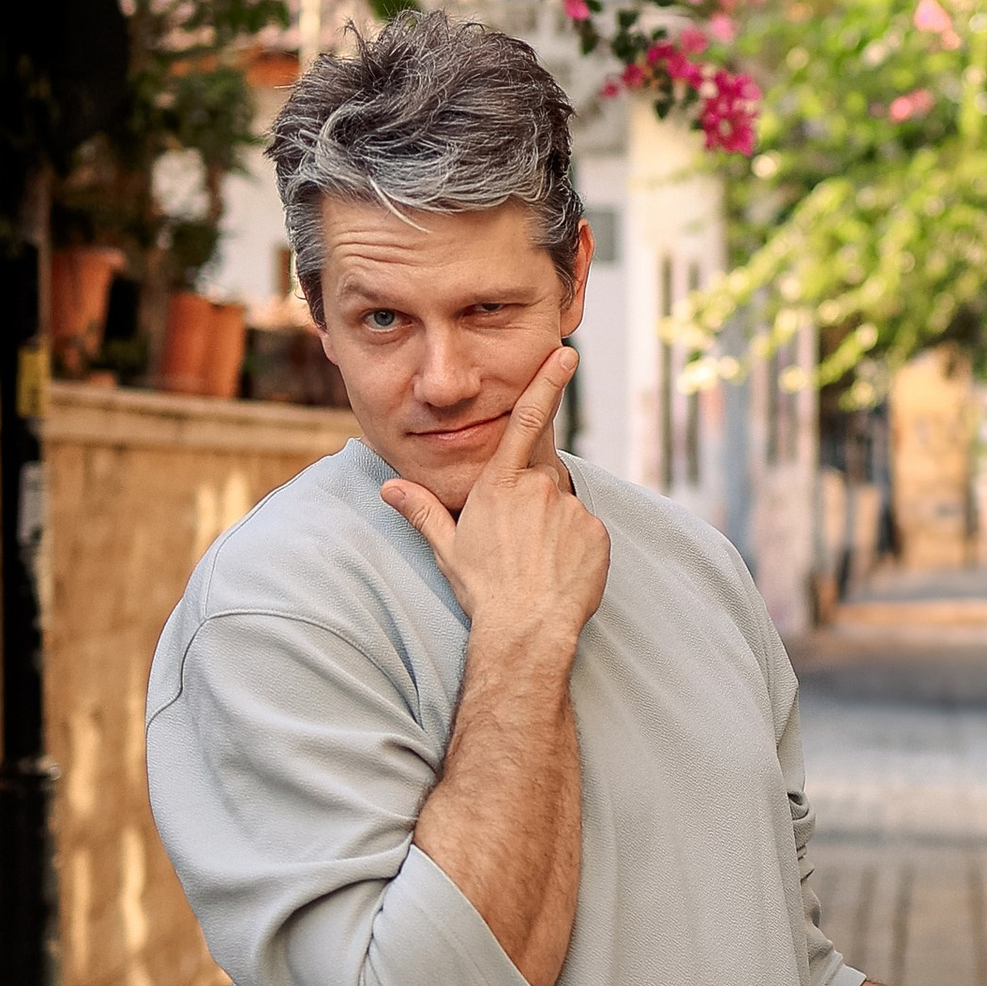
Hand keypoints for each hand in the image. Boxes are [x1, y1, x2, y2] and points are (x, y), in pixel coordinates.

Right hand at [379, 345, 610, 655]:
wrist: (526, 631)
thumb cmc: (483, 590)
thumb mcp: (447, 548)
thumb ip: (422, 510)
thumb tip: (389, 488)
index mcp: (500, 484)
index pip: (527, 420)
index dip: (547, 383)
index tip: (566, 354)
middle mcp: (539, 488)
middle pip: (542, 473)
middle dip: (533, 495)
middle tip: (521, 538)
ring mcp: (572, 509)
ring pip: (564, 505)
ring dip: (553, 523)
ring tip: (535, 562)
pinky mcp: (597, 533)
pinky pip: (587, 530)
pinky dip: (576, 543)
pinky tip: (558, 569)